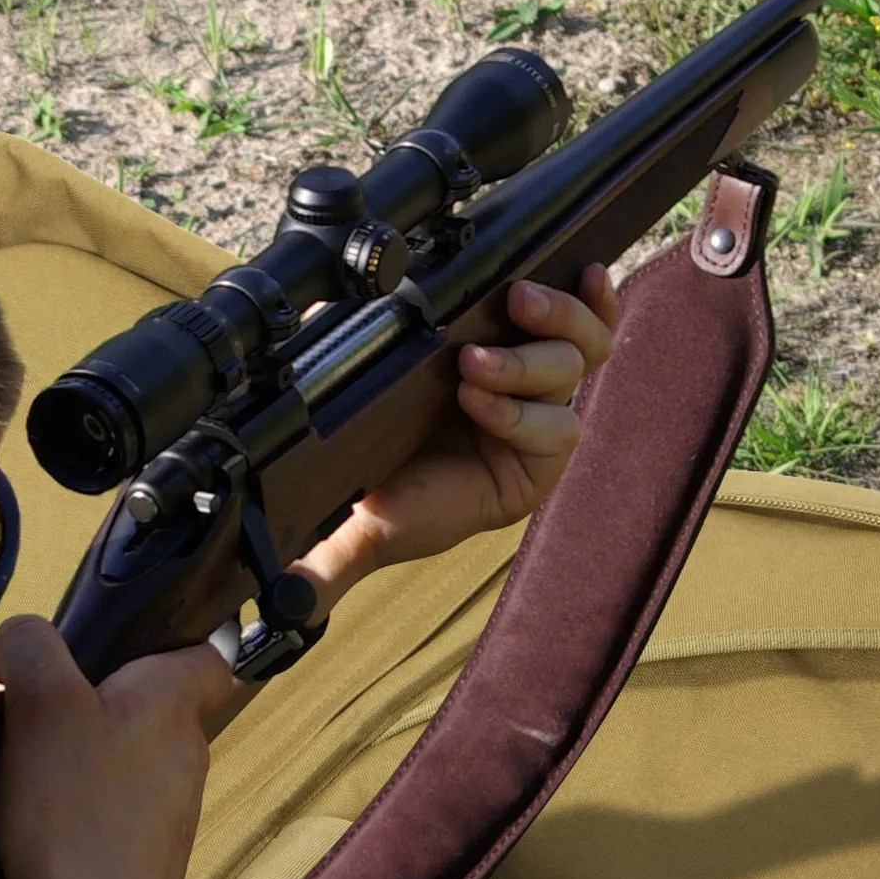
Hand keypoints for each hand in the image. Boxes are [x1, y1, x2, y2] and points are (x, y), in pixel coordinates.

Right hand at [0, 614, 233, 878]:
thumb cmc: (78, 815)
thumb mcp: (41, 704)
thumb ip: (30, 647)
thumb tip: (17, 642)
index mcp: (172, 702)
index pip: (207, 651)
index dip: (170, 638)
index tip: (118, 645)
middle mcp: (186, 751)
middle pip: (149, 704)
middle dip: (95, 699)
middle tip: (36, 705)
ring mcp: (169, 807)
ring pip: (128, 757)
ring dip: (81, 754)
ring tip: (25, 764)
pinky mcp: (144, 851)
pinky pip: (112, 808)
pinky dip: (78, 805)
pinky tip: (34, 817)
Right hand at [295, 266, 621, 605]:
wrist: (389, 459)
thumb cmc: (388, 495)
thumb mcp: (365, 532)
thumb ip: (333, 568)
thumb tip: (286, 605)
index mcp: (517, 479)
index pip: (547, 436)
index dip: (514, 413)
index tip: (465, 394)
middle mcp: (538, 431)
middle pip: (565, 381)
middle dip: (523, 365)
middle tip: (474, 355)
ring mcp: (541, 387)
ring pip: (578, 347)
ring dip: (552, 320)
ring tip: (515, 298)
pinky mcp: (533, 347)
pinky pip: (587, 324)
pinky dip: (592, 300)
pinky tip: (587, 273)